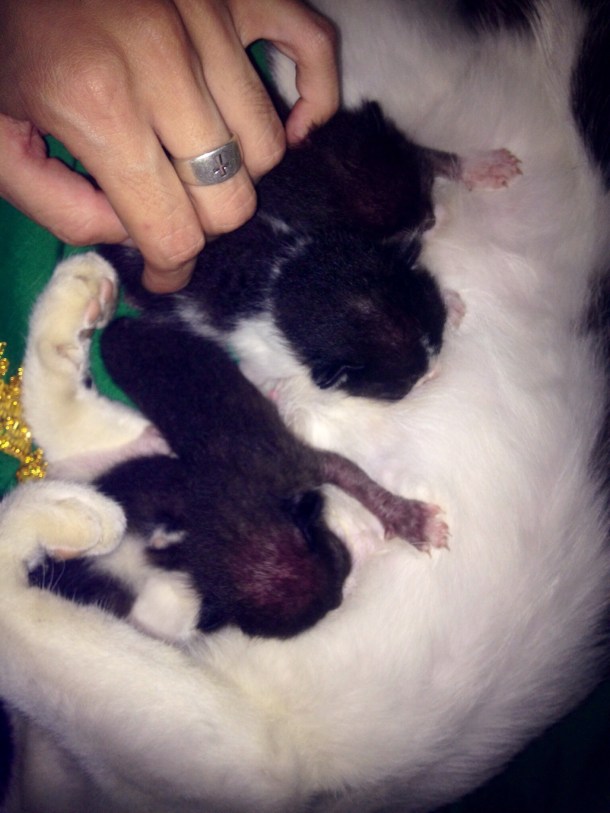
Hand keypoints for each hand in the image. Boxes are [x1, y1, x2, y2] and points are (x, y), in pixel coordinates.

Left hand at [0, 0, 337, 291]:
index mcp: (98, 105)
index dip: (171, 268)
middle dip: (202, 226)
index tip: (161, 271)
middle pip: (230, 199)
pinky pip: (313, 52)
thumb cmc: (5, 43)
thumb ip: (59, 208)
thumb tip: (135, 238)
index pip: (174, 231)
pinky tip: (289, 128)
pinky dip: (313, 100)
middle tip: (170, 212)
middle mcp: (166, 64)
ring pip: (268, 148)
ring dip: (237, 173)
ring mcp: (211, 21)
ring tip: (201, 166)